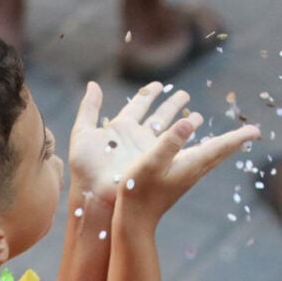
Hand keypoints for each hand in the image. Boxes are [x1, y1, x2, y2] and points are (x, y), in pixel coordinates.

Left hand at [69, 82, 198, 204]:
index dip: (149, 94)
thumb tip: (93, 84)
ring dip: (183, 122)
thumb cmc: (86, 168)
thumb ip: (89, 108)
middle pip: (159, 116)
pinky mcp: (157, 162)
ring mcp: (148, 150)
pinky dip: (185, 141)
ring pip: (169, 131)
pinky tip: (195, 135)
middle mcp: (137, 138)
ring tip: (198, 116)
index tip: (159, 85)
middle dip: (172, 105)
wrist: (96, 196)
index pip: (139, 105)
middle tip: (185, 95)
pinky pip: (174, 149)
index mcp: (121, 127)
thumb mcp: (83, 133)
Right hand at [116, 99, 259, 223]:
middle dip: (236, 141)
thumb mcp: (151, 162)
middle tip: (253, 133)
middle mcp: (194, 170)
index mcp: (191, 164)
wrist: (135, 218)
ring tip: (233, 138)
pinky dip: (207, 149)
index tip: (257, 131)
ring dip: (223, 145)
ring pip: (211, 156)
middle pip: (220, 152)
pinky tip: (202, 148)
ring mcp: (187, 175)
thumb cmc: (139, 190)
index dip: (238, 137)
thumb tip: (188, 122)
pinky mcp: (178, 178)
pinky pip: (200, 160)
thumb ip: (169, 142)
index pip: (220, 147)